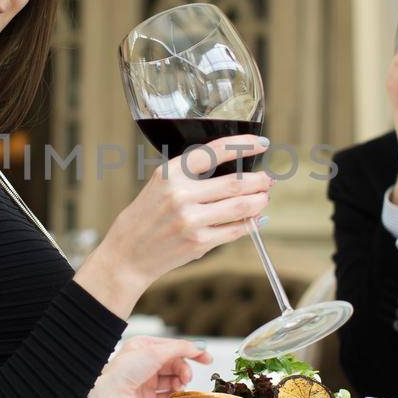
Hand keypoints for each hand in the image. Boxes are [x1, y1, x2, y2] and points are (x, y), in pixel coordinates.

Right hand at [73, 135, 271, 318]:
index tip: (262, 143)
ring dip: (260, 201)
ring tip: (264, 197)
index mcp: (170, 173)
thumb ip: (192, 175)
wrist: (127, 254)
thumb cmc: (147, 216)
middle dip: (260, 180)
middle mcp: (180, 194)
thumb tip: (236, 170)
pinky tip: (255, 218)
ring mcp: (191, 220)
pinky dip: (251, 223)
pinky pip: (236, 230)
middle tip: (269, 179)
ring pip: (241, 207)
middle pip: (236, 183)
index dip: (244, 145)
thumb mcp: (161, 184)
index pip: (215, 150)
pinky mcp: (199, 243)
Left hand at [75, 336, 212, 397]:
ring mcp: (146, 381)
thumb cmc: (124, 371)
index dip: (192, 352)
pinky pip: (167, 396)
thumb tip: (197, 347)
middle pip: (175, 365)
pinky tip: (175, 396)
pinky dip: (174, 396)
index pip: (173, 347)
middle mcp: (145, 363)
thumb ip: (179, 348)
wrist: (110, 396)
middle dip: (184, 370)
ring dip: (180, 383)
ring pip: (173, 380)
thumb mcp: (154, 352)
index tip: (207, 359)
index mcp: (144, 346)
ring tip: (179, 388)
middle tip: (185, 378)